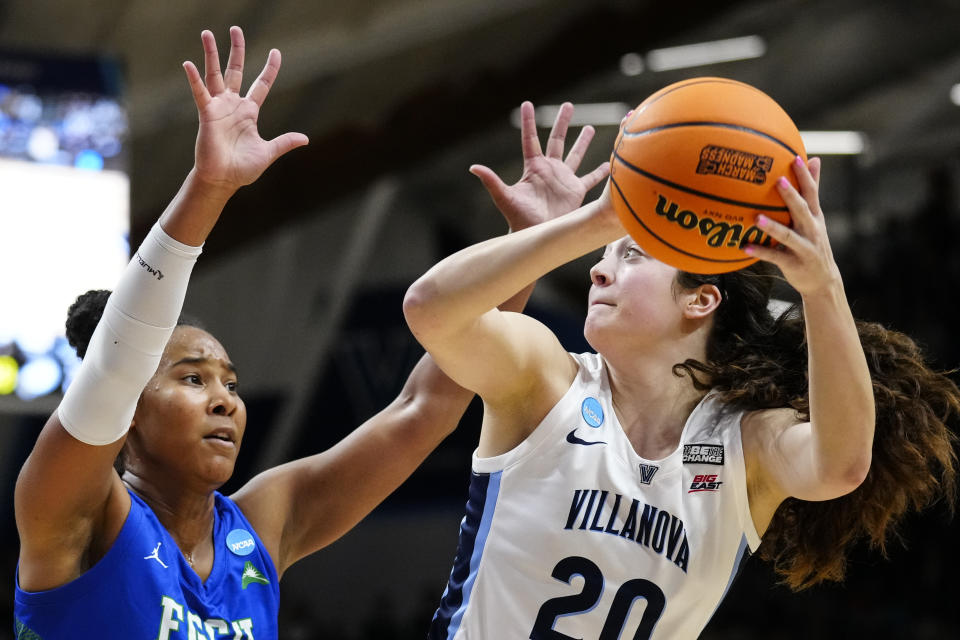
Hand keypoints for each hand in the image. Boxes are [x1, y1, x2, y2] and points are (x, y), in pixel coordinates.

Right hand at [183, 27, 307, 191]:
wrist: (223, 180)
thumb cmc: (243, 168)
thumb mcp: (269, 153)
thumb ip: (284, 142)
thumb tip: (305, 139)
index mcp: (250, 112)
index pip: (262, 84)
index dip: (270, 68)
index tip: (276, 52)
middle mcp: (234, 105)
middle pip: (236, 71)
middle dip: (236, 50)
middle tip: (236, 29)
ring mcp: (219, 107)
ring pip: (215, 74)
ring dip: (211, 54)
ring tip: (207, 33)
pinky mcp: (206, 115)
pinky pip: (200, 93)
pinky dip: (194, 80)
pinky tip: (188, 64)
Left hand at [470, 101, 608, 231]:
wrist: (537, 235)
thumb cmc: (519, 218)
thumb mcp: (505, 197)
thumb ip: (491, 181)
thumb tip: (473, 167)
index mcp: (533, 168)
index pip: (530, 140)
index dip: (528, 122)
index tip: (527, 104)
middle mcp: (549, 170)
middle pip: (557, 141)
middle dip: (563, 123)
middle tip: (568, 105)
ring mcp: (563, 179)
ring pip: (575, 155)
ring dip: (582, 142)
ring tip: (590, 127)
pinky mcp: (575, 191)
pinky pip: (590, 179)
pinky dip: (600, 172)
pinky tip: (608, 164)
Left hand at [744, 157, 842, 296]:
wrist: (822, 279)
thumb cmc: (813, 242)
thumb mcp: (816, 217)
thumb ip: (812, 190)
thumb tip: (814, 159)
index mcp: (815, 216)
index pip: (811, 192)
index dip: (805, 176)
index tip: (796, 158)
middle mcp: (812, 230)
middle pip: (801, 210)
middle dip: (791, 196)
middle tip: (778, 180)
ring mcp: (804, 247)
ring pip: (788, 235)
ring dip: (773, 227)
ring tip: (757, 218)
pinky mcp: (794, 263)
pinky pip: (775, 257)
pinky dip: (761, 252)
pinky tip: (745, 247)